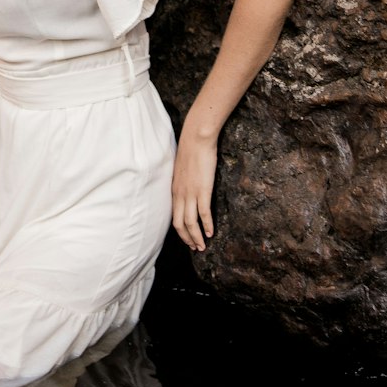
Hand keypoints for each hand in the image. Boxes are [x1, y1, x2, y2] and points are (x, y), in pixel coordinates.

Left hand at [171, 132, 216, 251]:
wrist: (196, 138)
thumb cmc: (190, 149)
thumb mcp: (182, 169)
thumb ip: (183, 180)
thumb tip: (188, 186)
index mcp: (174, 190)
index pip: (174, 216)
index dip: (180, 230)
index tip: (187, 238)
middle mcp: (180, 194)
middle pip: (179, 224)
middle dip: (187, 238)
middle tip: (195, 248)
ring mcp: (191, 193)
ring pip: (190, 223)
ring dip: (197, 237)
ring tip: (203, 246)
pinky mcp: (202, 190)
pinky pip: (204, 213)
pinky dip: (207, 225)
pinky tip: (212, 232)